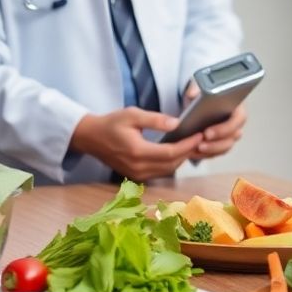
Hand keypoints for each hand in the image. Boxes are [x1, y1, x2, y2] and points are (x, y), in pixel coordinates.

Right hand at [70, 107, 201, 180]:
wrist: (91, 138)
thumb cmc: (111, 124)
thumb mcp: (132, 115)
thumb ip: (155, 120)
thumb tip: (177, 124)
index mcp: (138, 152)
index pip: (171, 153)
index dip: (188, 145)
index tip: (199, 135)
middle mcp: (138, 167)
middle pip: (172, 164)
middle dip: (188, 152)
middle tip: (201, 139)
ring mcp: (137, 174)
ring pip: (168, 170)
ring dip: (181, 159)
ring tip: (192, 144)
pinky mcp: (137, 176)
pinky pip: (160, 172)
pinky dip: (171, 163)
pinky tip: (177, 152)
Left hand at [182, 81, 244, 159]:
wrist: (197, 103)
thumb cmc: (203, 94)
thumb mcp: (198, 87)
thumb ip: (196, 88)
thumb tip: (193, 94)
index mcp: (237, 107)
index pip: (238, 119)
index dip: (225, 128)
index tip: (207, 132)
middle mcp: (236, 123)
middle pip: (233, 137)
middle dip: (216, 143)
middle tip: (200, 144)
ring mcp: (229, 135)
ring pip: (225, 147)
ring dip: (211, 150)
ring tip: (195, 149)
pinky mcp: (220, 143)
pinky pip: (216, 152)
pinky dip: (205, 154)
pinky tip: (193, 153)